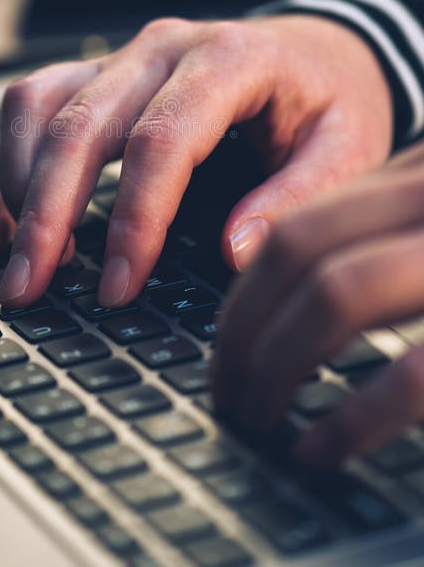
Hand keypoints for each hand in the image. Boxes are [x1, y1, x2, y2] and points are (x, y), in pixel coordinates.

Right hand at [0, 14, 391, 309]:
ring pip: (39, 105)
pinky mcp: (104, 75)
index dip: (133, 217)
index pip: (162, 139)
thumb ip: (296, 197)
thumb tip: (234, 253)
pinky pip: (35, 105)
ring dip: (18, 184)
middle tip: (28, 287)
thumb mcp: (347, 148)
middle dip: (46, 213)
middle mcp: (166, 49)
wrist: (318, 51)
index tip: (118, 286)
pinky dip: (10, 163)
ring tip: (19, 260)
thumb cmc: (331, 100)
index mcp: (230, 59)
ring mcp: (126, 58)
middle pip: (82, 124)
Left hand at [212, 140, 423, 465]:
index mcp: (412, 178)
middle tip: (224, 389)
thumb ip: (377, 227)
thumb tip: (269, 267)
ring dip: (274, 365)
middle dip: (241, 330)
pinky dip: (351, 420)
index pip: (298, 228)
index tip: (222, 345)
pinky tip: (316, 447)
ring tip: (252, 414)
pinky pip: (412, 374)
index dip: (242, 295)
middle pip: (298, 252)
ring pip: (335, 294)